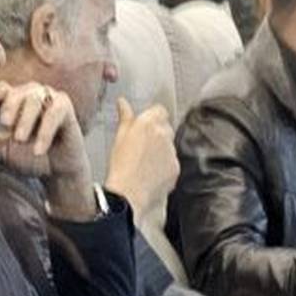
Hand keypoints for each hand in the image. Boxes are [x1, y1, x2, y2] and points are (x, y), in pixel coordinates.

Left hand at [0, 81, 95, 220]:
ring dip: (26, 119)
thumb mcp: (3, 150)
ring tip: (19, 139)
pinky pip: (55, 112)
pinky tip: (38, 149)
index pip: (0, 89)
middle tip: (4, 123)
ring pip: (35, 98)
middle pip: (17, 91)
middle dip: (9, 106)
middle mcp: (30, 94)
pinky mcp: (65, 108)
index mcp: (13, 101)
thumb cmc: (27, 157)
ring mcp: (49, 97)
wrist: (54, 173)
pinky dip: (45, 132)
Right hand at [104, 99, 178, 217]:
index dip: (152, 117)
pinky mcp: (176, 168)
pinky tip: (150, 174)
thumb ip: (125, 117)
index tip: (145, 126)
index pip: (160, 110)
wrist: (128, 194)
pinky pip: (172, 163)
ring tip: (144, 163)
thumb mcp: (118, 137)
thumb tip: (122, 102)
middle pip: (166, 128)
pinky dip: (164, 167)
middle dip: (157, 134)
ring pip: (169, 146)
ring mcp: (172, 152)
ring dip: (161, 151)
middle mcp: (164, 135)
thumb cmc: (120, 166)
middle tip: (142, 146)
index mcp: (148, 123)